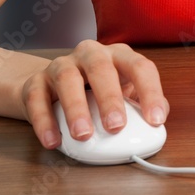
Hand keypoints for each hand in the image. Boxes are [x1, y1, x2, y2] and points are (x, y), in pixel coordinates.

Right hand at [20, 40, 168, 148]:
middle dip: (110, 98)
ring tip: (83, 135)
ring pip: (67, 79)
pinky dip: (44, 121)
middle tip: (116, 126)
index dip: (150, 92)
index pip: (140, 67)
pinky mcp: (36, 81)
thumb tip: (158, 117)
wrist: (50, 87)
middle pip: (101, 69)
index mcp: (118, 56)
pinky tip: (53, 140)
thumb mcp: (122, 92)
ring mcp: (61, 65)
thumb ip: (140, 102)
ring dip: (76, 108)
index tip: (155, 120)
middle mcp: (91, 54)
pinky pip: (37, 98)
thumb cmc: (95, 91)